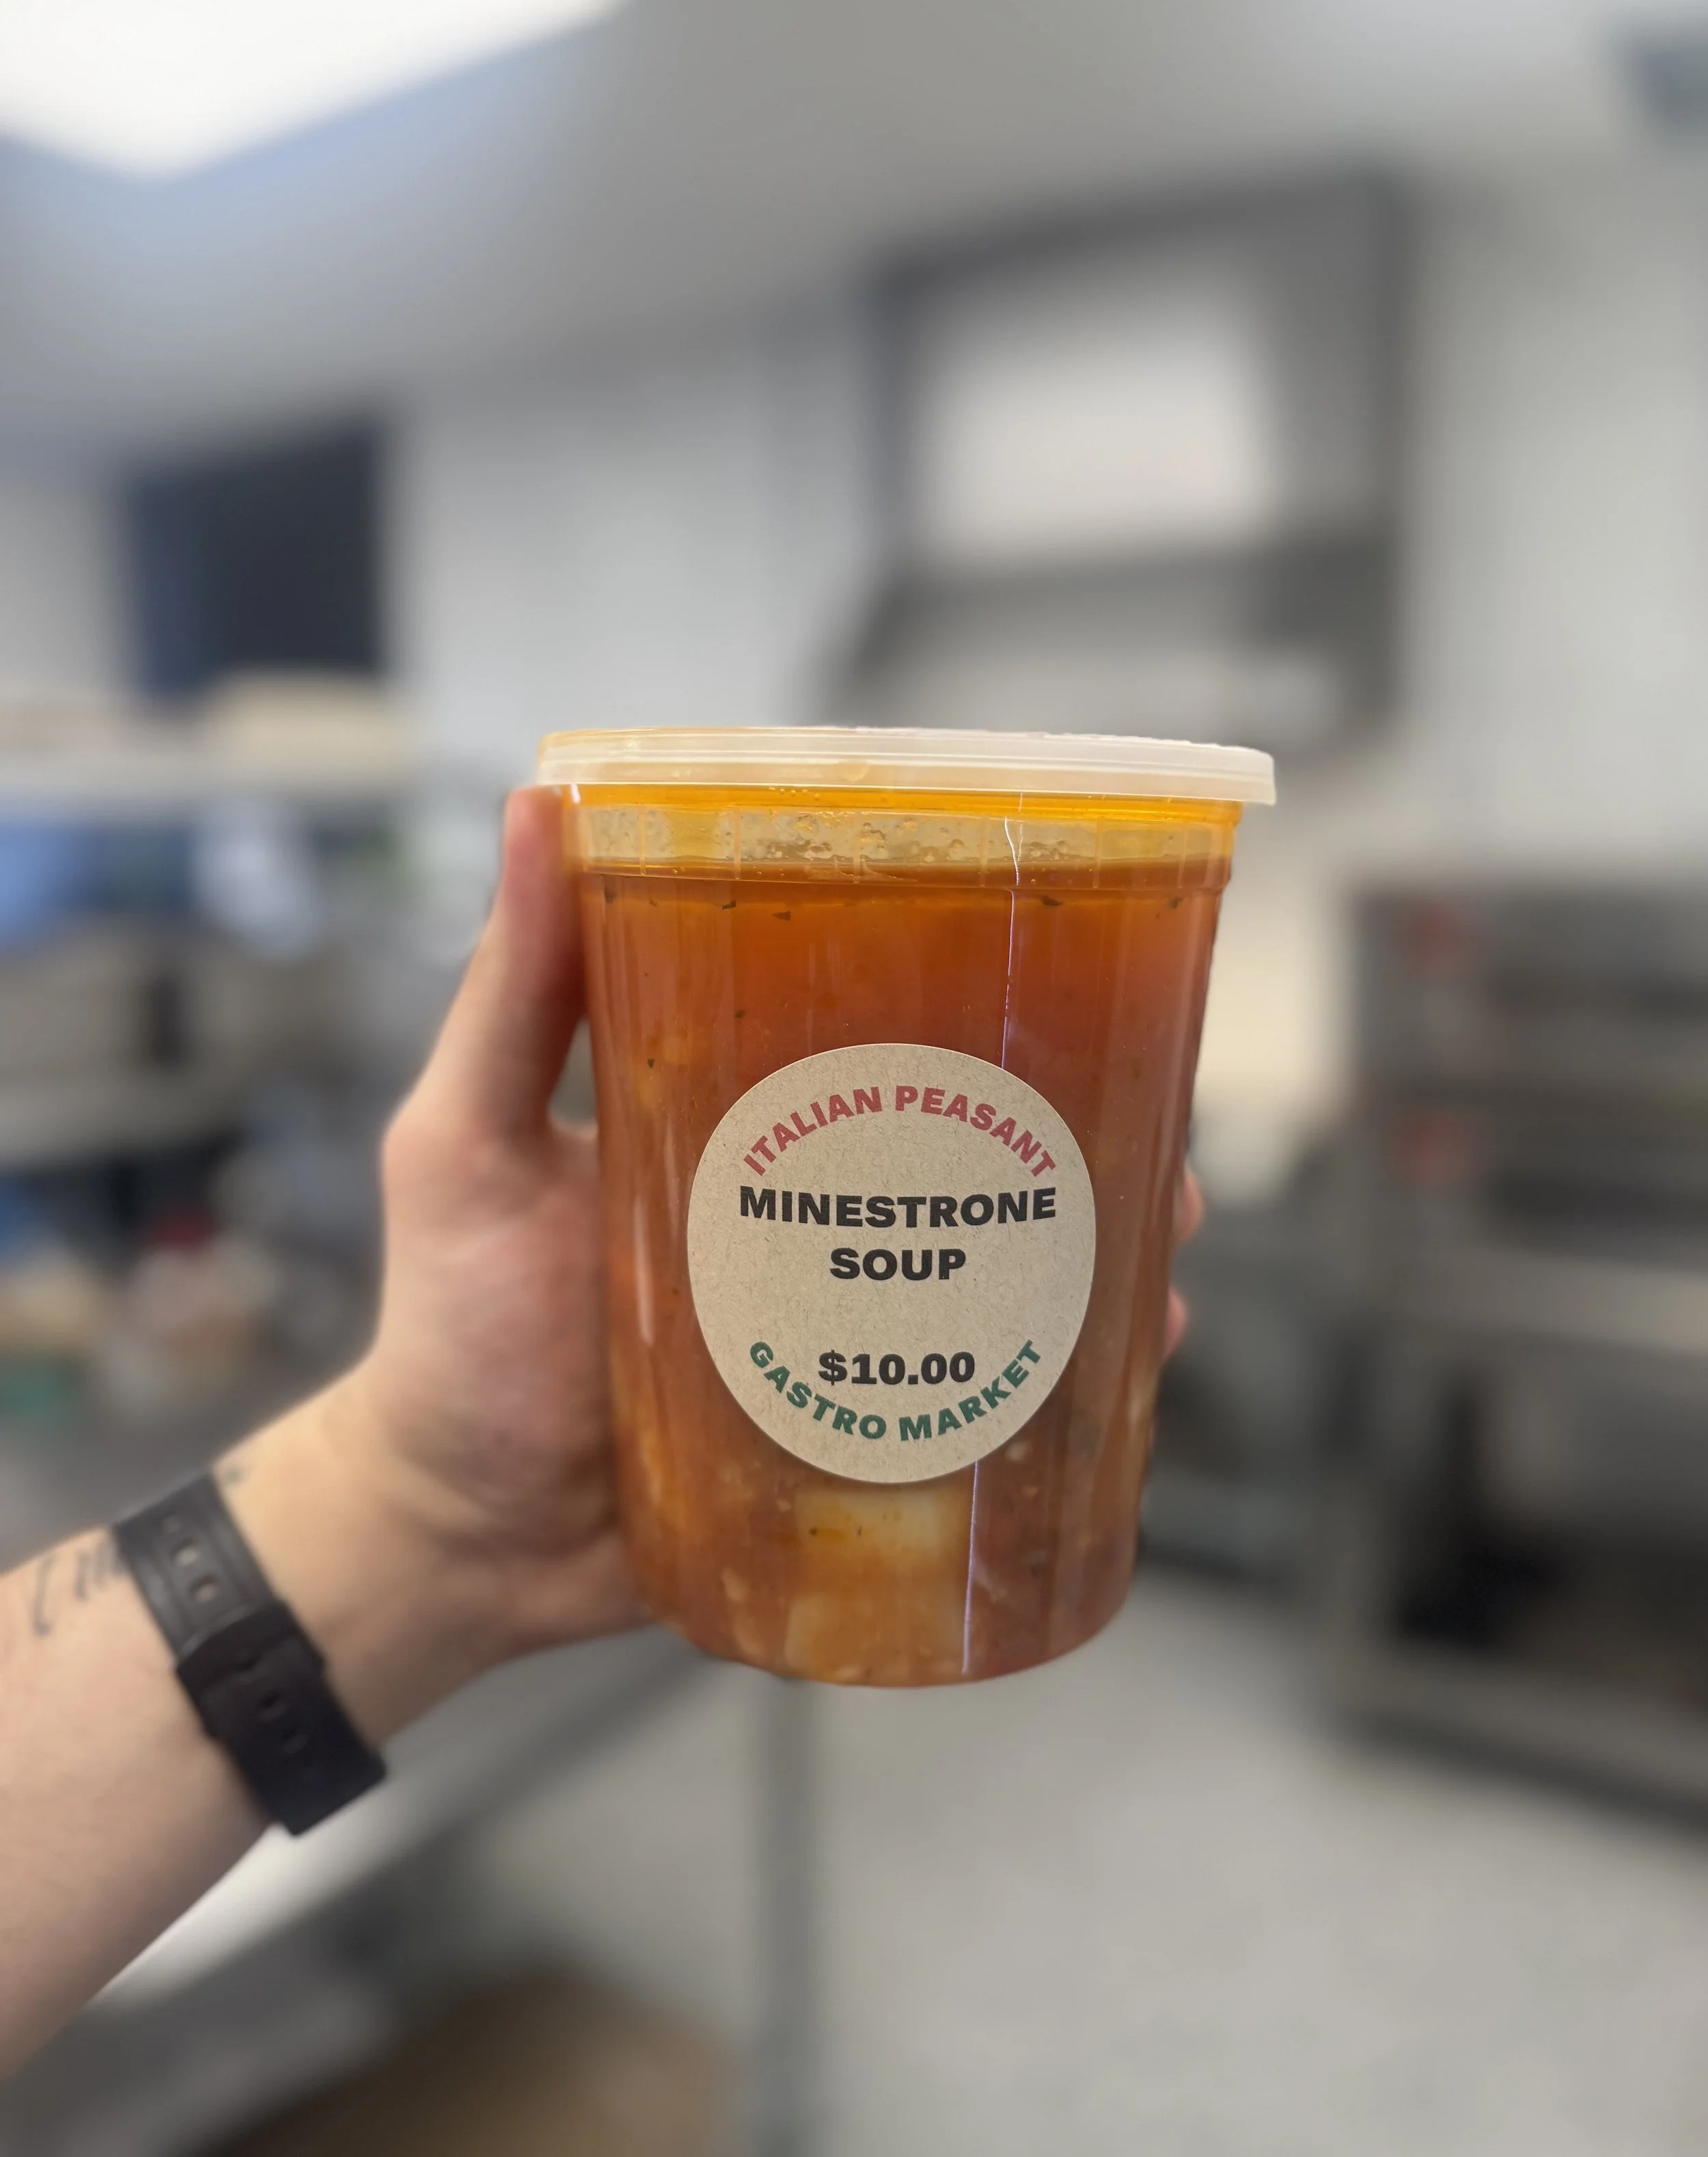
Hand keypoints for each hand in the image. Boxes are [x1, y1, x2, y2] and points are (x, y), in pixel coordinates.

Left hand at [228, 790, 1201, 1735]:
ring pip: (992, 1258)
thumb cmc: (450, 1333)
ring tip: (1159, 1233)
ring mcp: (835, 1316)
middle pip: (954, 1138)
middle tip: (1140, 1105)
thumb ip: (508, 993)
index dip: (952, 978)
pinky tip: (1126, 1355)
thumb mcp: (465, 1144)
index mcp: (727, 1113)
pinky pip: (977, 1387)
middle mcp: (798, 1203)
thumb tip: (535, 797)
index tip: (1041, 937)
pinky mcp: (854, 1422)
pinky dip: (1060, 1372)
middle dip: (1061, 1117)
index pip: (856, 1022)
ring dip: (1087, 1240)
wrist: (462, 1540)